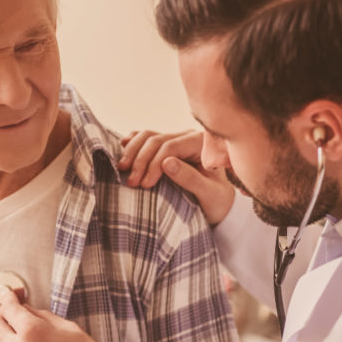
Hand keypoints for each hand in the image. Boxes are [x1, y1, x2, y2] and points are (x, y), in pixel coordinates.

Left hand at [0, 288, 112, 341]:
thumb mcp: (67, 327)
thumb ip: (40, 316)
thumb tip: (25, 309)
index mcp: (32, 332)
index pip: (8, 308)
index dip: (8, 297)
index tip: (9, 294)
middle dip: (1, 314)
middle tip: (11, 311)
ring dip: (3, 335)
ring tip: (19, 332)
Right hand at [119, 130, 235, 224]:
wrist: (219, 204)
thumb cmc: (217, 201)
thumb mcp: (209, 194)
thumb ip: (190, 178)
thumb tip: (166, 163)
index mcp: (201, 144)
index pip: (170, 147)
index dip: (153, 164)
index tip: (145, 185)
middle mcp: (188, 137)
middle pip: (156, 140)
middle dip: (140, 160)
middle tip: (131, 182)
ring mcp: (176, 140)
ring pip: (148, 136)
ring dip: (132, 151)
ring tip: (123, 169)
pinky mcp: (166, 147)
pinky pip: (145, 138)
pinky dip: (133, 142)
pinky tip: (122, 147)